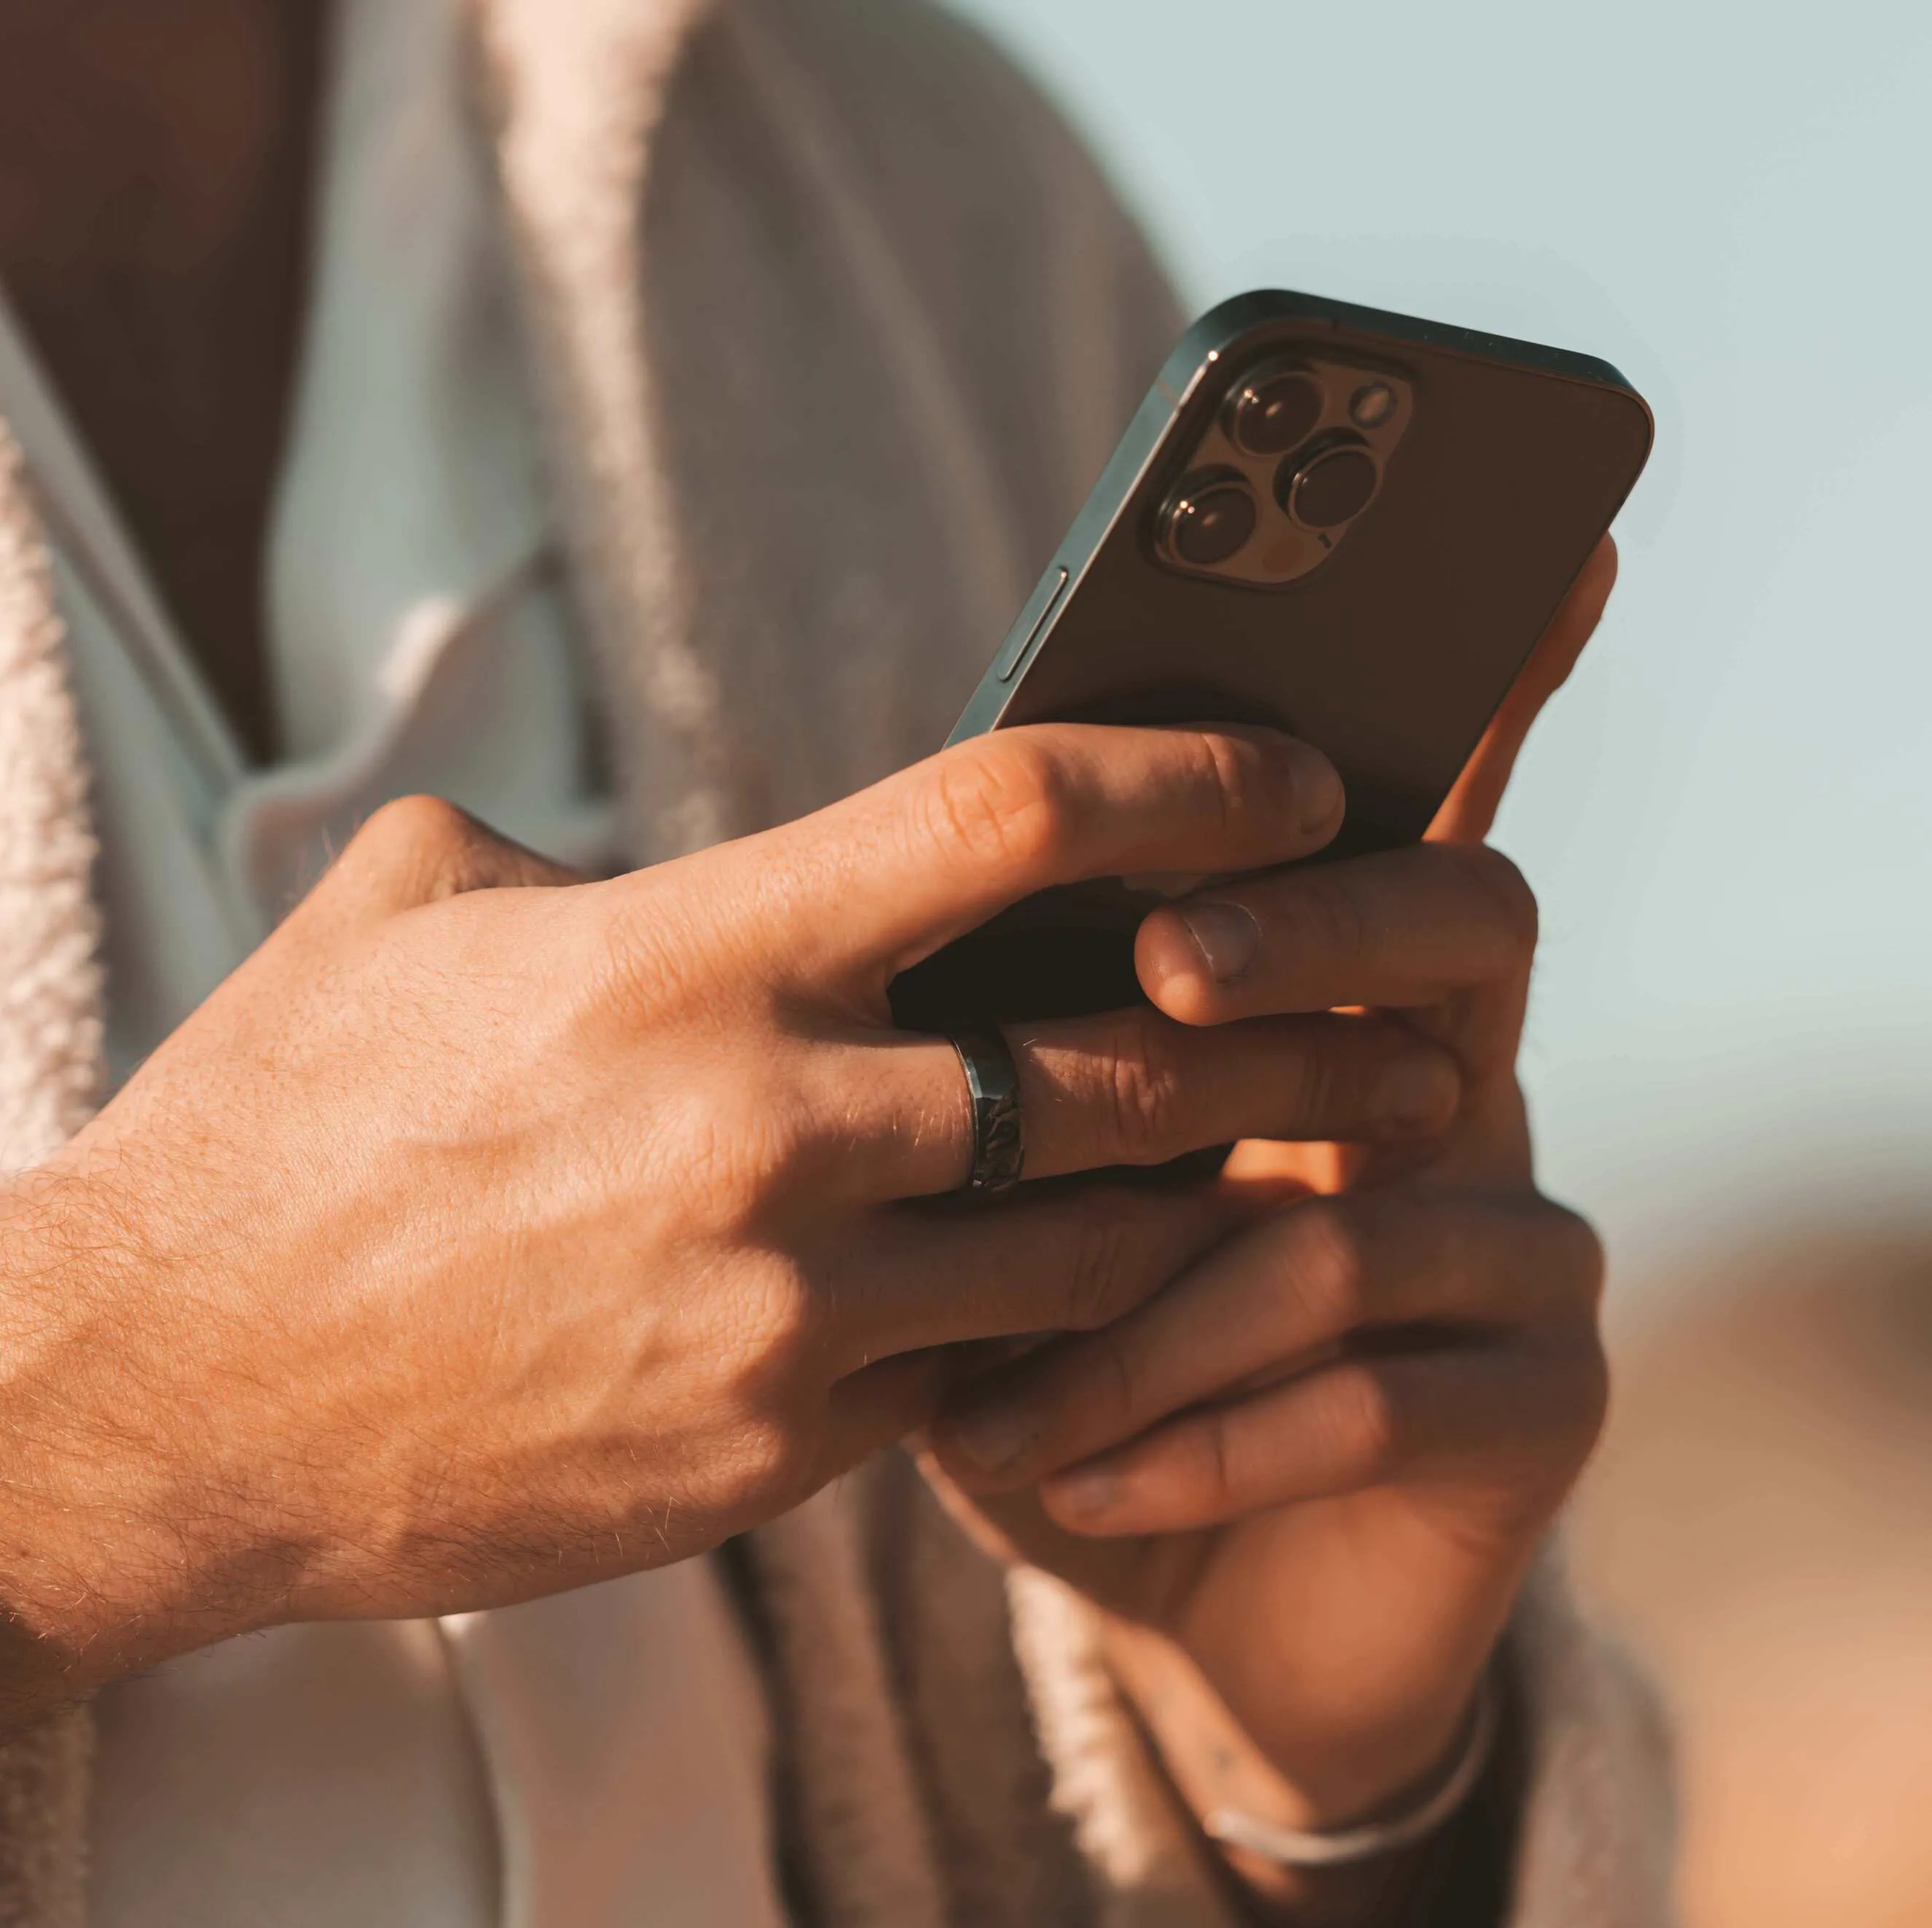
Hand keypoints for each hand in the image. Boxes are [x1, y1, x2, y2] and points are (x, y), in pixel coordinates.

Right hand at [0, 720, 1464, 1729]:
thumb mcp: (418, 916)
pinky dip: (1067, 1325)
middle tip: (1402, 1018)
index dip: (1181, 777)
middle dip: (1288, 1036)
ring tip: (1309, 1168)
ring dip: (1214, 1199)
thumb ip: (591, 859)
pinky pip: (984, 1373)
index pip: (1006, 817)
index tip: (1295, 773)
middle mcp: (767, 1127)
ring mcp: (783, 1309)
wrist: (168, 1401)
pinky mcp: (774, 1453)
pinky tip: (1122, 1295)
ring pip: (1096, 1243)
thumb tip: (702, 851)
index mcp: (688, 951)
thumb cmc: (283, 1123)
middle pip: (1120, 1060)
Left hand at [926, 540, 1619, 1905]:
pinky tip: (1077, 1478)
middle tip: (1170, 959)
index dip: (1469, 685)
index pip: (1398, 809)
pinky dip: (1209, 1432)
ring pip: (1389, 1196)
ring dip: (1169, 1303)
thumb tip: (835, 913)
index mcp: (1319, 1005)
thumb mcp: (989, 1198)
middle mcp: (1443, 1084)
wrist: (1156, 1575)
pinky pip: (1391, 1383)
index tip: (1470, 570)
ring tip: (1007, 1401)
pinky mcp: (1537, 1397)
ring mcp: (1509, 1239)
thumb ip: (969, 1052)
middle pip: (1460, 923)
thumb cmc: (1051, 1356)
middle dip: (1322, 924)